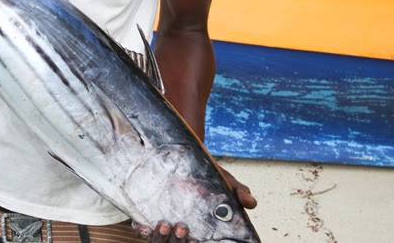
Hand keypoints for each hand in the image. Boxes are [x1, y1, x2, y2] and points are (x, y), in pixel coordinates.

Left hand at [132, 164, 255, 241]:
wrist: (187, 159)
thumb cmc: (209, 176)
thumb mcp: (226, 182)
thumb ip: (238, 193)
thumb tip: (252, 203)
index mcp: (201, 231)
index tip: (195, 241)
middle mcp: (182, 231)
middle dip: (177, 242)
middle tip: (183, 228)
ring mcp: (165, 226)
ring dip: (160, 238)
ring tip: (165, 223)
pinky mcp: (148, 216)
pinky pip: (141, 230)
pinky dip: (141, 230)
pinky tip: (142, 225)